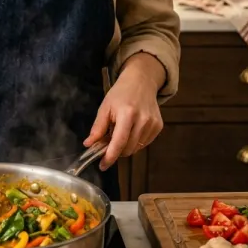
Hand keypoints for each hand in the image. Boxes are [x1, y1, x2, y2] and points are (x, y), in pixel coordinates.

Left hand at [83, 53, 163, 169]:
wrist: (141, 81)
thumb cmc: (121, 93)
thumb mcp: (105, 107)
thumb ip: (98, 128)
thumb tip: (88, 144)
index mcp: (127, 114)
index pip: (118, 143)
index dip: (110, 157)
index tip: (103, 165)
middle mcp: (143, 120)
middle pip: (127, 149)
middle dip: (116, 150)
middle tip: (108, 142)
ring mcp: (152, 124)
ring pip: (136, 148)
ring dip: (125, 146)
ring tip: (120, 131)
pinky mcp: (158, 126)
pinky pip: (144, 143)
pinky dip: (135, 142)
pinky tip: (131, 130)